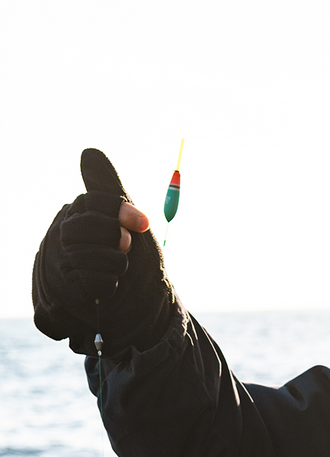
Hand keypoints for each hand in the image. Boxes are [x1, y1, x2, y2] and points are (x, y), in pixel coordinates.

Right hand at [33, 149, 174, 356]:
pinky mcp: (65, 291)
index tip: (142, 224)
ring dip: (115, 266)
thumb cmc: (137, 260)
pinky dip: (108, 287)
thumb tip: (88, 150)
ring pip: (86, 257)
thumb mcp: (131, 222)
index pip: (94, 202)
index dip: (121, 212)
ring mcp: (62, 262)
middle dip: (114, 239)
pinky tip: (109, 288)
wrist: (141, 306)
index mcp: (81, 213)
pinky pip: (88, 282)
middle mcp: (65, 234)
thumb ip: (111, 189)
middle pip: (83, 228)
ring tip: (119, 270)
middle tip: (126, 247)